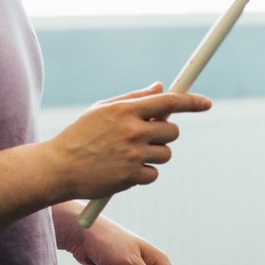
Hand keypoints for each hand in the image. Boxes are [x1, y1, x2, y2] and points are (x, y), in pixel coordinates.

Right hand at [45, 82, 211, 200]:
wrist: (58, 168)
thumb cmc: (80, 136)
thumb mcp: (102, 110)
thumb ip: (133, 99)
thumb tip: (161, 87)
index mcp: (126, 110)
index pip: (169, 101)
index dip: (192, 102)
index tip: (207, 103)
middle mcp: (132, 130)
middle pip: (173, 131)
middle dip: (163, 134)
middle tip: (144, 137)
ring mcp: (133, 154)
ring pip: (166, 153)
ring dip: (154, 155)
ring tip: (128, 155)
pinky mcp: (131, 176)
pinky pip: (154, 173)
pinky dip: (144, 174)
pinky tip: (123, 170)